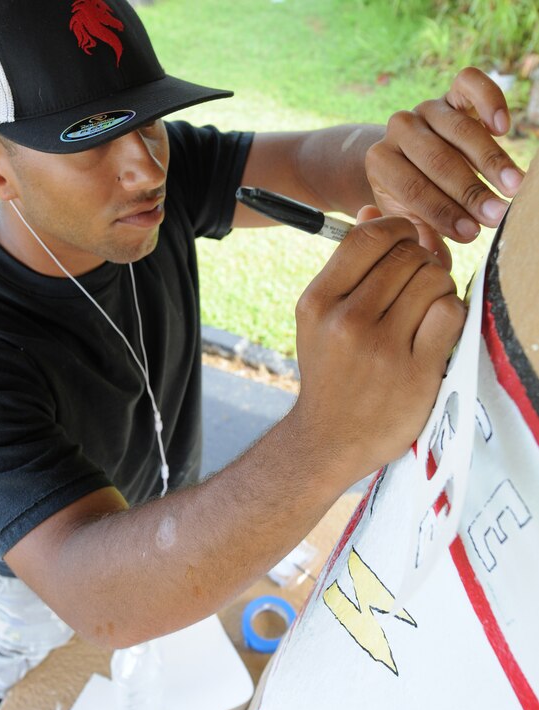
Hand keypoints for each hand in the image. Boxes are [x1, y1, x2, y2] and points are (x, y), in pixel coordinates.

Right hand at [292, 206, 465, 490]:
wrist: (329, 439)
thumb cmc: (331, 372)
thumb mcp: (320, 318)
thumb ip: (347, 267)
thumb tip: (372, 211)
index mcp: (317, 302)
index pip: (368, 236)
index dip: (397, 229)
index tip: (405, 242)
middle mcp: (347, 322)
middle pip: (408, 255)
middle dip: (421, 260)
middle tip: (417, 284)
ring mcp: (383, 348)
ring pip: (434, 279)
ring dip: (438, 288)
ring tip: (424, 309)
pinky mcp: (416, 372)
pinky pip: (451, 313)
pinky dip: (451, 313)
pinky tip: (436, 329)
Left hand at [365, 67, 524, 266]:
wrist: (415, 161)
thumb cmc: (416, 201)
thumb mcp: (411, 222)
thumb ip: (422, 242)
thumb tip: (435, 267)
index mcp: (381, 162)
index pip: (412, 189)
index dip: (442, 213)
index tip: (471, 234)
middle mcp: (400, 130)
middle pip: (436, 160)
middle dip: (469, 192)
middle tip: (497, 216)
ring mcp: (427, 108)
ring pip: (459, 128)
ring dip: (490, 160)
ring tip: (512, 187)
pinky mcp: (452, 92)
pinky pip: (469, 84)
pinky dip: (489, 101)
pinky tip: (504, 127)